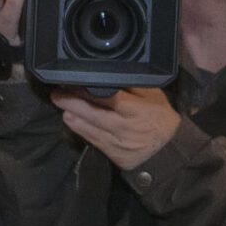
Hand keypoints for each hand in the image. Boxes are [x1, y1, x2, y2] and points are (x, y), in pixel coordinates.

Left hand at [53, 86, 183, 171]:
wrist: (168, 151)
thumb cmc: (160, 118)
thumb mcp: (153, 95)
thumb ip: (132, 85)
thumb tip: (110, 72)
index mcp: (137, 109)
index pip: (108, 97)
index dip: (89, 90)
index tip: (75, 80)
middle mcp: (126, 126)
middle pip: (94, 112)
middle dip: (73, 102)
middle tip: (57, 92)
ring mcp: (118, 142)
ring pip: (90, 127)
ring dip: (73, 114)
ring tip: (61, 103)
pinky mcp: (113, 154)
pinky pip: (92, 140)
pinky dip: (79, 129)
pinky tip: (70, 120)